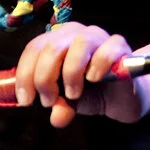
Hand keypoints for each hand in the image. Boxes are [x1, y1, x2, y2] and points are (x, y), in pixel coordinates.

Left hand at [15, 22, 144, 127]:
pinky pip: (108, 50)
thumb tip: (56, 117)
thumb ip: (61, 105)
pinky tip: (95, 79)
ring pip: (79, 45)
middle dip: (45, 77)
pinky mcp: (120, 46)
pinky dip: (99, 66)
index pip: (34, 49)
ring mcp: (98, 36)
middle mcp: (74, 33)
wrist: (124, 97)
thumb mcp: (70, 102)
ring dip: (71, 73)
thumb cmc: (92, 93)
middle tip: (49, 101)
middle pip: (52, 47)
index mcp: (56, 40)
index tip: (26, 100)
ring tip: (73, 94)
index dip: (25, 74)